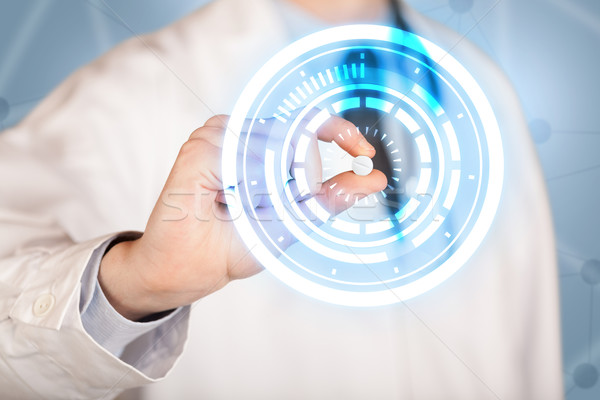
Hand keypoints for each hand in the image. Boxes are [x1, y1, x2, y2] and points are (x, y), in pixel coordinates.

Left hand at [98, 114, 385, 319]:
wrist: (161, 269)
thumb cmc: (195, 260)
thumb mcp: (262, 241)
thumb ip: (317, 208)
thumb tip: (366, 183)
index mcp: (212, 152)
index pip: (289, 131)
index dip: (335, 137)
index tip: (363, 155)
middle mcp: (213, 135)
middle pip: (289, 136)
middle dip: (305, 178)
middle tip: (281, 216)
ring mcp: (216, 138)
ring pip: (283, 143)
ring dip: (290, 182)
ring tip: (260, 215)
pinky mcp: (223, 148)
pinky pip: (270, 150)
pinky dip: (281, 178)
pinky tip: (259, 204)